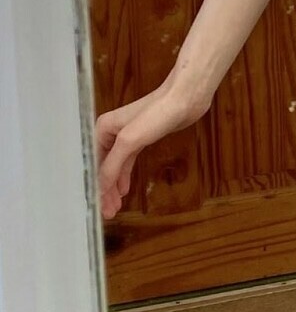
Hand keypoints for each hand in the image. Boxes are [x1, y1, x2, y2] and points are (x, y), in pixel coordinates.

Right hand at [95, 76, 207, 219]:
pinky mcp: (141, 138)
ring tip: (114, 207)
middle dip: (104, 190)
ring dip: (114, 187)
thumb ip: (113, 164)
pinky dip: (124, 176)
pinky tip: (123, 190)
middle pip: (103, 167)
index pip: (94, 164)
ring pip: (115, 166)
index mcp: (102, 129)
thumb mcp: (130, 141)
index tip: (96, 206)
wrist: (185, 98)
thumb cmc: (157, 114)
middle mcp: (110, 132)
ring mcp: (126, 136)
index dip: (95, 185)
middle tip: (108, 213)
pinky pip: (127, 162)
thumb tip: (100, 185)